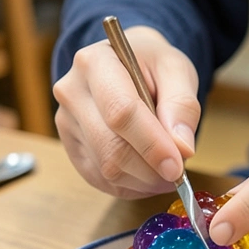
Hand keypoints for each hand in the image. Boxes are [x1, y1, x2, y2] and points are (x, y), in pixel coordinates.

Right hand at [53, 25, 201, 198]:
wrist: (124, 64)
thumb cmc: (151, 64)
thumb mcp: (176, 69)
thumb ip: (182, 105)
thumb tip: (182, 147)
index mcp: (96, 63)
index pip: (120, 112)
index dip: (151, 145)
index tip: (177, 166)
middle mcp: (72, 92)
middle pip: (111, 147)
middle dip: (150, 170)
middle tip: (178, 173)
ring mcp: (66, 122)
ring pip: (106, 169)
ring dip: (143, 180)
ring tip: (166, 170)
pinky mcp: (70, 146)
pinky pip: (99, 179)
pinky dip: (130, 185)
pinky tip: (147, 175)